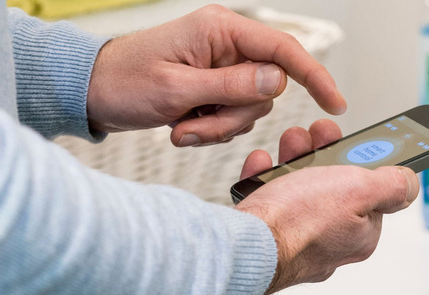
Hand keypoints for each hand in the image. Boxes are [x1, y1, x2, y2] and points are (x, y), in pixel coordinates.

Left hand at [86, 5, 346, 145]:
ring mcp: (220, 67)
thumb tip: (279, 81)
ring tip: (180, 126)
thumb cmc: (123, 81)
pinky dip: (210, 129)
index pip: (283, 50)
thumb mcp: (177, 89)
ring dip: (217, 128)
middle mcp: (225, 45)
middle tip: (193, 126)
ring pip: (248, 110)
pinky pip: (231, 116)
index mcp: (220, 30)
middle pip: (265, 91)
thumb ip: (232, 86)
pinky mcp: (213, 86)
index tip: (335, 104)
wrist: (93, 91)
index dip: (314, 77)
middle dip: (232, 118)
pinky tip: (181, 124)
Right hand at [236, 120, 419, 294]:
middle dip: (324, 155)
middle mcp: (330, 242)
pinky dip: (265, 180)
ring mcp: (296, 240)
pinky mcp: (266, 236)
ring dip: (294, 160)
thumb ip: (390, 185)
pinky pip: (269, 202)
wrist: (245, 244)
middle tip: (315, 135)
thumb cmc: (299, 222)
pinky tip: (263, 166)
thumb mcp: (359, 190)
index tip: (353, 141)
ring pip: (299, 191)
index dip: (361, 161)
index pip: (370, 192)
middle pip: (332, 188)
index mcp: (360, 234)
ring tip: (290, 143)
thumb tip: (410, 183)